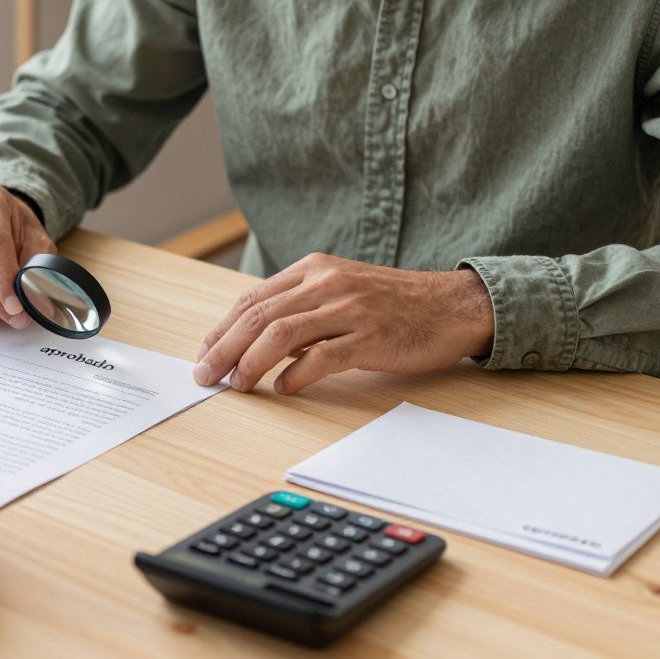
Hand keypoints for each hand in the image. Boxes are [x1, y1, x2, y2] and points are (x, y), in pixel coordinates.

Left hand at [193, 253, 493, 394]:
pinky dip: (296, 375)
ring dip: (251, 363)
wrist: (454, 305)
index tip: (205, 352)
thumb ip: (300, 308)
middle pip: (259, 316)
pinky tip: (283, 388)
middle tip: (205, 374)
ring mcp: (350, 309)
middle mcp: (327, 283)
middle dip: (224, 348)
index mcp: (314, 270)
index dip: (221, 328)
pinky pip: (323, 357)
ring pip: (282, 334)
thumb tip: (255, 342)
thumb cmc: (393, 303)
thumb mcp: (340, 290)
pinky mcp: (372, 337)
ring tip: (236, 384)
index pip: (253, 298)